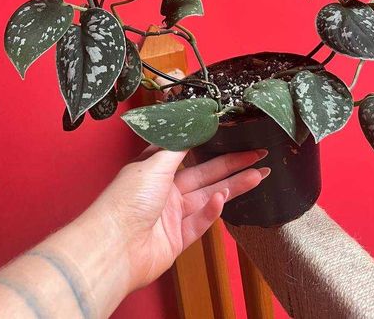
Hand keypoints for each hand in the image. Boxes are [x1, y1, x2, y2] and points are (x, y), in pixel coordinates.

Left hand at [92, 146, 269, 290]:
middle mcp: (165, 190)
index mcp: (155, 169)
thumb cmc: (127, 200)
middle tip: (258, 154)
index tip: (231, 132)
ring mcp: (172, 215)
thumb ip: (177, 147)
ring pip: (209, 196)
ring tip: (259, 174)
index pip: (188, 151)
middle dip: (233, 164)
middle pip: (205, 173)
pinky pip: (201, 222)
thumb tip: (191, 126)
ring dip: (234, 186)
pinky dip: (213, 211)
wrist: (114, 247)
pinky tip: (224, 199)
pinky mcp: (177, 239)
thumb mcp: (153, 163)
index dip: (210, 142)